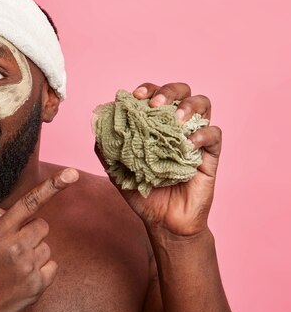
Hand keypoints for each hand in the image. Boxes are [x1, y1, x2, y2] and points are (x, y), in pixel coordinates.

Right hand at [0, 168, 78, 311]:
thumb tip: (7, 212)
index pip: (29, 202)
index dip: (52, 186)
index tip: (71, 174)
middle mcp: (17, 248)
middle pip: (42, 225)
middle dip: (29, 231)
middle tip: (9, 247)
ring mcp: (29, 268)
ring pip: (46, 246)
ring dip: (33, 251)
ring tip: (10, 265)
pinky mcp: (38, 285)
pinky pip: (51, 265)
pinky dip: (39, 268)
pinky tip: (19, 277)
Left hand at [97, 82, 220, 236]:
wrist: (164, 223)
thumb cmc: (144, 195)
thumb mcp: (118, 172)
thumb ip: (108, 150)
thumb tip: (97, 128)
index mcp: (157, 125)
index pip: (156, 95)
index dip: (147, 89)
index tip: (135, 96)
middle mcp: (178, 127)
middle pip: (182, 92)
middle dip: (169, 91)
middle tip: (155, 104)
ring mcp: (196, 138)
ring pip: (203, 104)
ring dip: (189, 106)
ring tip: (176, 120)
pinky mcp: (210, 155)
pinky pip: (214, 135)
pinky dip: (202, 134)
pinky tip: (188, 143)